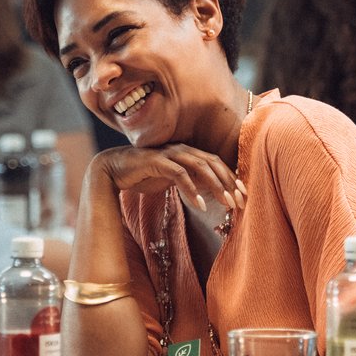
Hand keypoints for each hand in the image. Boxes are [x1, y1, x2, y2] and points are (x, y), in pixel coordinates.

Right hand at [94, 144, 245, 212]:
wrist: (113, 170)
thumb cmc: (143, 176)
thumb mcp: (170, 180)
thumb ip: (189, 182)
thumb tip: (208, 193)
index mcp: (187, 152)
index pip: (216, 162)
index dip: (231, 178)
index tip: (243, 196)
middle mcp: (181, 149)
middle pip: (213, 163)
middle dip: (229, 183)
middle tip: (240, 202)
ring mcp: (169, 153)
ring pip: (200, 166)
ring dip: (216, 186)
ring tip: (226, 204)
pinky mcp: (156, 161)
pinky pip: (180, 175)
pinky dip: (192, 189)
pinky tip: (201, 205)